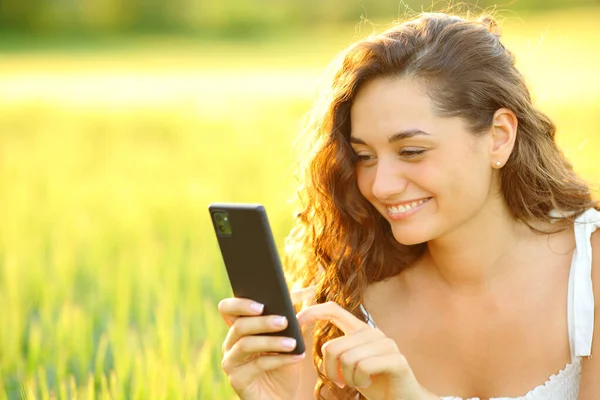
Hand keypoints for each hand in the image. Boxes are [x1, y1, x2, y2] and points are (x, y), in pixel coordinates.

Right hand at [218, 297, 305, 399]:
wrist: (281, 397)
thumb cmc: (283, 366)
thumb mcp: (289, 339)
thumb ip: (290, 319)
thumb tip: (300, 296)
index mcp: (239, 329)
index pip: (227, 309)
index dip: (240, 303)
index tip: (261, 304)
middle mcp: (230, 343)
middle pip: (239, 325)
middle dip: (262, 322)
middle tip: (283, 321)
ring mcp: (231, 362)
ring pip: (246, 344)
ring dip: (272, 341)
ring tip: (293, 342)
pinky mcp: (237, 380)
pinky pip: (257, 365)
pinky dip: (279, 359)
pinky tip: (296, 356)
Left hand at [297, 302, 434, 399]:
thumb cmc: (373, 383)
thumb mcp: (349, 363)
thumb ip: (337, 350)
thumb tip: (311, 337)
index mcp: (360, 330)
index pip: (333, 310)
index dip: (313, 311)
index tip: (297, 321)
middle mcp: (373, 333)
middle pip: (332, 347)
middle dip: (331, 370)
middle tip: (342, 381)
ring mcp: (386, 344)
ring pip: (346, 359)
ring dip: (347, 379)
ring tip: (358, 382)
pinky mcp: (396, 360)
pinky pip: (363, 368)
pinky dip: (360, 382)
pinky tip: (368, 384)